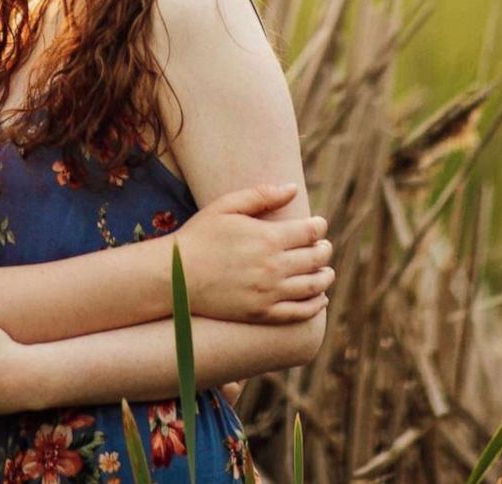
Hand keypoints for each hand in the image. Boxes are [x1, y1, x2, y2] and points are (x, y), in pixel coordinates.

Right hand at [173, 182, 334, 323]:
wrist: (175, 276)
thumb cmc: (199, 236)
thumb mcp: (226, 207)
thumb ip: (261, 195)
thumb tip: (293, 188)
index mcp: (268, 238)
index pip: (311, 231)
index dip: (319, 226)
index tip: (318, 225)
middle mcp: (274, 267)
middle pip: (317, 258)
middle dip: (325, 250)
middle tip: (323, 247)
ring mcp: (269, 293)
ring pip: (314, 286)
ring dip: (326, 276)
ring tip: (326, 271)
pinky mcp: (262, 313)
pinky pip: (300, 312)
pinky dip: (316, 305)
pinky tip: (320, 299)